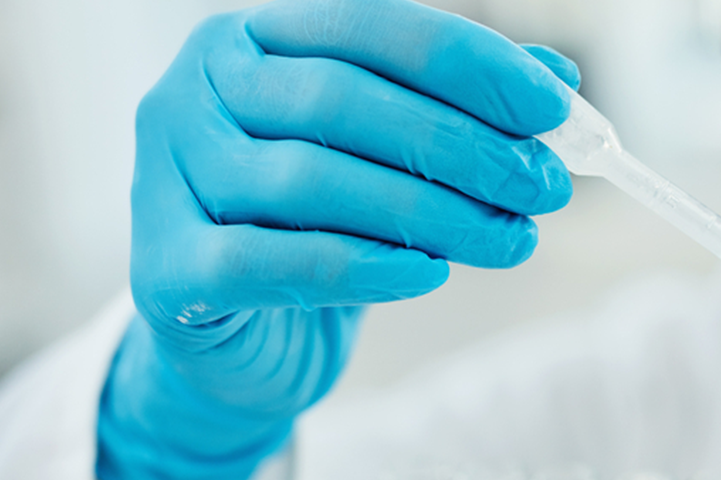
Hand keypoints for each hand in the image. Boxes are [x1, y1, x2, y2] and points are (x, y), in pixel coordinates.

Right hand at [97, 0, 579, 476]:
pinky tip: (426, 273)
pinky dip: (358, 265)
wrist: (241, 341)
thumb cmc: (319, 228)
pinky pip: (267, 260)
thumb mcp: (390, 157)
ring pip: (308, 180)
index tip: (553, 108)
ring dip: (428, 211)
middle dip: (460, 143)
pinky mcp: (162, 270)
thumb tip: (558, 80)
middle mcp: (191, 93)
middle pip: (339, 101)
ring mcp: (162, 179)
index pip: (371, 26)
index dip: (470, 63)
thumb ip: (460, 109)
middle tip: (541, 186)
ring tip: (509, 237)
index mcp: (250, 39)